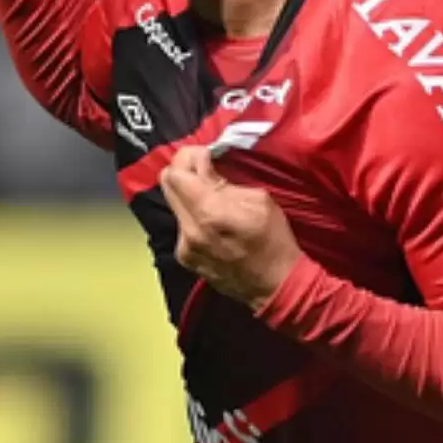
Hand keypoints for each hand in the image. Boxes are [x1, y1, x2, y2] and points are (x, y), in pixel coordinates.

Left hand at [160, 146, 303, 311]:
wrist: (275, 286)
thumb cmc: (273, 239)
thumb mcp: (258, 199)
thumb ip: (223, 181)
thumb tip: (203, 165)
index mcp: (208, 211)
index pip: (176, 171)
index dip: (190, 157)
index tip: (208, 157)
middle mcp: (189, 229)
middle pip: (167, 183)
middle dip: (184, 171)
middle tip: (205, 170)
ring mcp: (184, 246)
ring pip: (173, 203)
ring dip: (189, 194)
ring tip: (213, 198)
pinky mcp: (185, 258)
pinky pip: (181, 224)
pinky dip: (193, 215)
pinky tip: (213, 222)